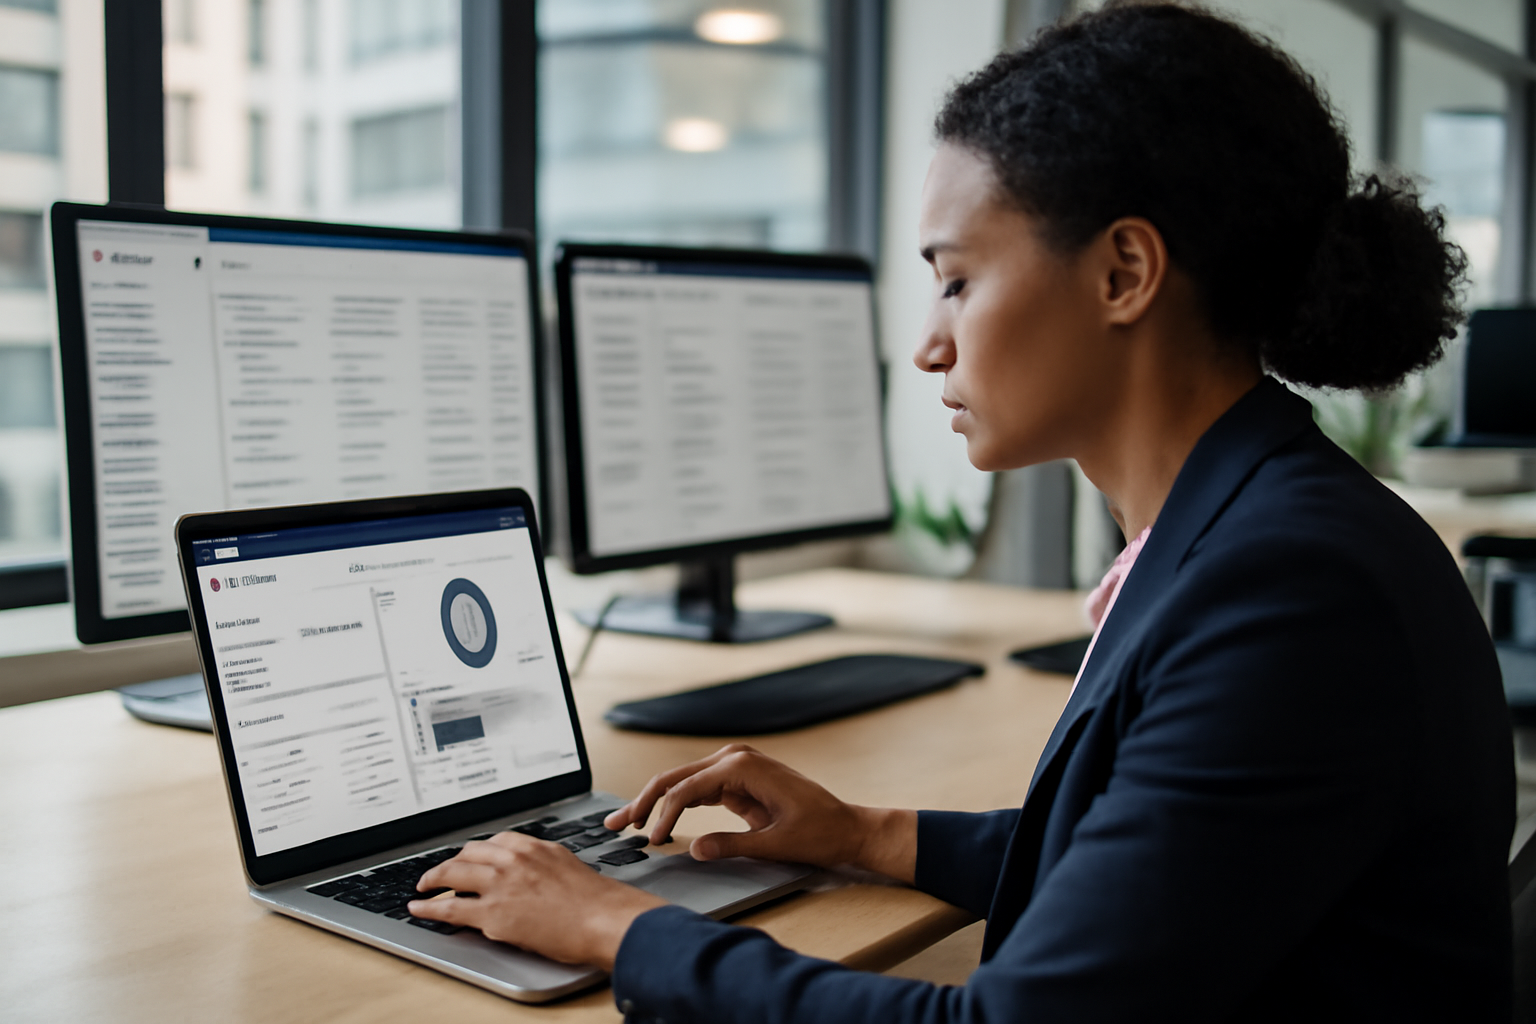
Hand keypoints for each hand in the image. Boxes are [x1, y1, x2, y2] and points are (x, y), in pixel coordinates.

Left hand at [408, 833, 665, 969]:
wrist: (601, 918)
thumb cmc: (593, 900)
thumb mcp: (565, 866)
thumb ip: (541, 864)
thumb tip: (528, 876)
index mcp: (532, 846)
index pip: (492, 842)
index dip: (475, 853)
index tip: (469, 858)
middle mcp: (512, 859)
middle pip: (467, 853)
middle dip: (451, 863)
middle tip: (441, 873)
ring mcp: (499, 884)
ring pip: (452, 874)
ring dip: (433, 880)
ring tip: (424, 887)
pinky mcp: (492, 913)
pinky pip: (450, 908)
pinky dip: (429, 908)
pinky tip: (420, 908)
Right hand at [603, 743, 916, 880]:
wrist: (846, 827)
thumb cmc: (820, 832)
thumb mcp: (777, 843)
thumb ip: (733, 845)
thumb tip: (694, 850)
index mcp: (742, 766)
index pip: (687, 789)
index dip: (663, 816)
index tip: (649, 842)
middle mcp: (734, 759)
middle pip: (676, 778)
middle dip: (643, 801)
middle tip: (614, 824)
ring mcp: (734, 767)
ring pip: (682, 782)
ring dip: (653, 802)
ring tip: (624, 822)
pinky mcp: (736, 780)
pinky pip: (697, 790)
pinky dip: (675, 805)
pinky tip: (656, 820)